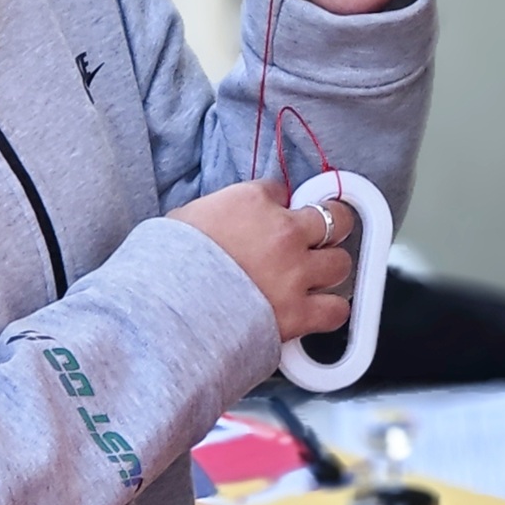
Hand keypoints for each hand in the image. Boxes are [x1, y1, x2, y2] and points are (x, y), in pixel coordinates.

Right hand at [171, 178, 357, 347]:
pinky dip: (330, 312)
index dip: (277, 207)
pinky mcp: (298, 313)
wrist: (163, 312)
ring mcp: (294, 273)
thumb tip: (221, 222)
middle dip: (330, 226)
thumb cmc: (163, 266)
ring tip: (317, 277)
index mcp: (252, 201)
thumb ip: (216, 215)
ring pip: (341, 263)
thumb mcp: (184, 220)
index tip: (270, 219)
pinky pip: (336, 310)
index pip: (280, 191)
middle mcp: (283, 232)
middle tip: (320, 236)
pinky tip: (319, 311)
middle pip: (334, 218)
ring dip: (330, 269)